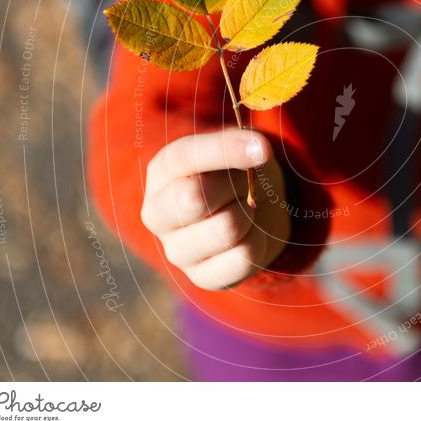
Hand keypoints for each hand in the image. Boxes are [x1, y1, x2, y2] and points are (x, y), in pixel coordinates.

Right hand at [141, 129, 290, 289]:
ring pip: (226, 228)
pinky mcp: (201, 278)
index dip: (225, 150)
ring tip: (245, 209)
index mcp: (161, 172)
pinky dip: (260, 241)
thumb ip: (238, 143)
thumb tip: (257, 150)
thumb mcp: (234, 146)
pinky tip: (249, 235)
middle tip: (245, 184)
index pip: (184, 157)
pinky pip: (244, 257)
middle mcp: (157, 213)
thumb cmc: (235, 171)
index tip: (263, 148)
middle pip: (194, 198)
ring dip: (249, 213)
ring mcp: (175, 250)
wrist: (247, 210)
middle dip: (235, 185)